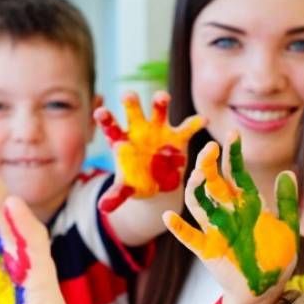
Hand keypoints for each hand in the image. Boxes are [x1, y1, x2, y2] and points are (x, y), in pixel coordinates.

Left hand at [95, 91, 202, 212]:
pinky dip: (196, 123)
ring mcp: (159, 130)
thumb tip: (102, 207)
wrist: (158, 184)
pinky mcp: (178, 136)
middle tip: (129, 96)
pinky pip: (188, 127)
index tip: (100, 112)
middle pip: (133, 111)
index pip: (111, 127)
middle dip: (131, 102)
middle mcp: (140, 129)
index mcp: (123, 140)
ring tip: (162, 98)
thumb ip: (116, 195)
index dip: (106, 119)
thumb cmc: (138, 182)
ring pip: (159, 110)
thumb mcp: (126, 189)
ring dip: (160, 102)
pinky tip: (203, 120)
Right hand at [163, 135, 298, 299]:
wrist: (266, 289)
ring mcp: (215, 230)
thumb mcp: (287, 227)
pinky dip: (178, 227)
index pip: (235, 172)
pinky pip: (189, 236)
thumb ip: (286, 201)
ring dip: (195, 187)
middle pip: (213, 182)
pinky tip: (170, 218)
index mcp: (246, 204)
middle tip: (210, 147)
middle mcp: (228, 212)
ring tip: (197, 173)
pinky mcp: (207, 250)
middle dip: (209, 163)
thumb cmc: (276, 258)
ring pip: (199, 202)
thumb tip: (288, 171)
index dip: (232, 154)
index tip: (233, 134)